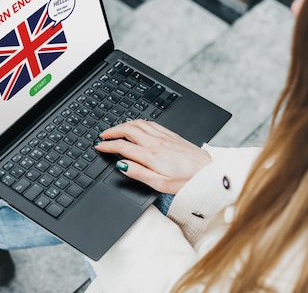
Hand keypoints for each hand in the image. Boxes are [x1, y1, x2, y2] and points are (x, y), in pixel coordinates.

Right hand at [94, 119, 210, 193]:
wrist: (208, 172)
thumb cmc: (187, 181)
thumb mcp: (160, 185)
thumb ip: (139, 173)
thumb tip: (122, 166)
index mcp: (150, 156)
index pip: (122, 146)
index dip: (107, 145)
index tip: (99, 147)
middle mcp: (155, 142)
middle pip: (127, 130)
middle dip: (112, 131)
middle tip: (103, 135)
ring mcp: (163, 136)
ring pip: (138, 123)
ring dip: (123, 124)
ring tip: (115, 129)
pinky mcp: (170, 134)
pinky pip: (150, 122)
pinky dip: (138, 122)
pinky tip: (136, 125)